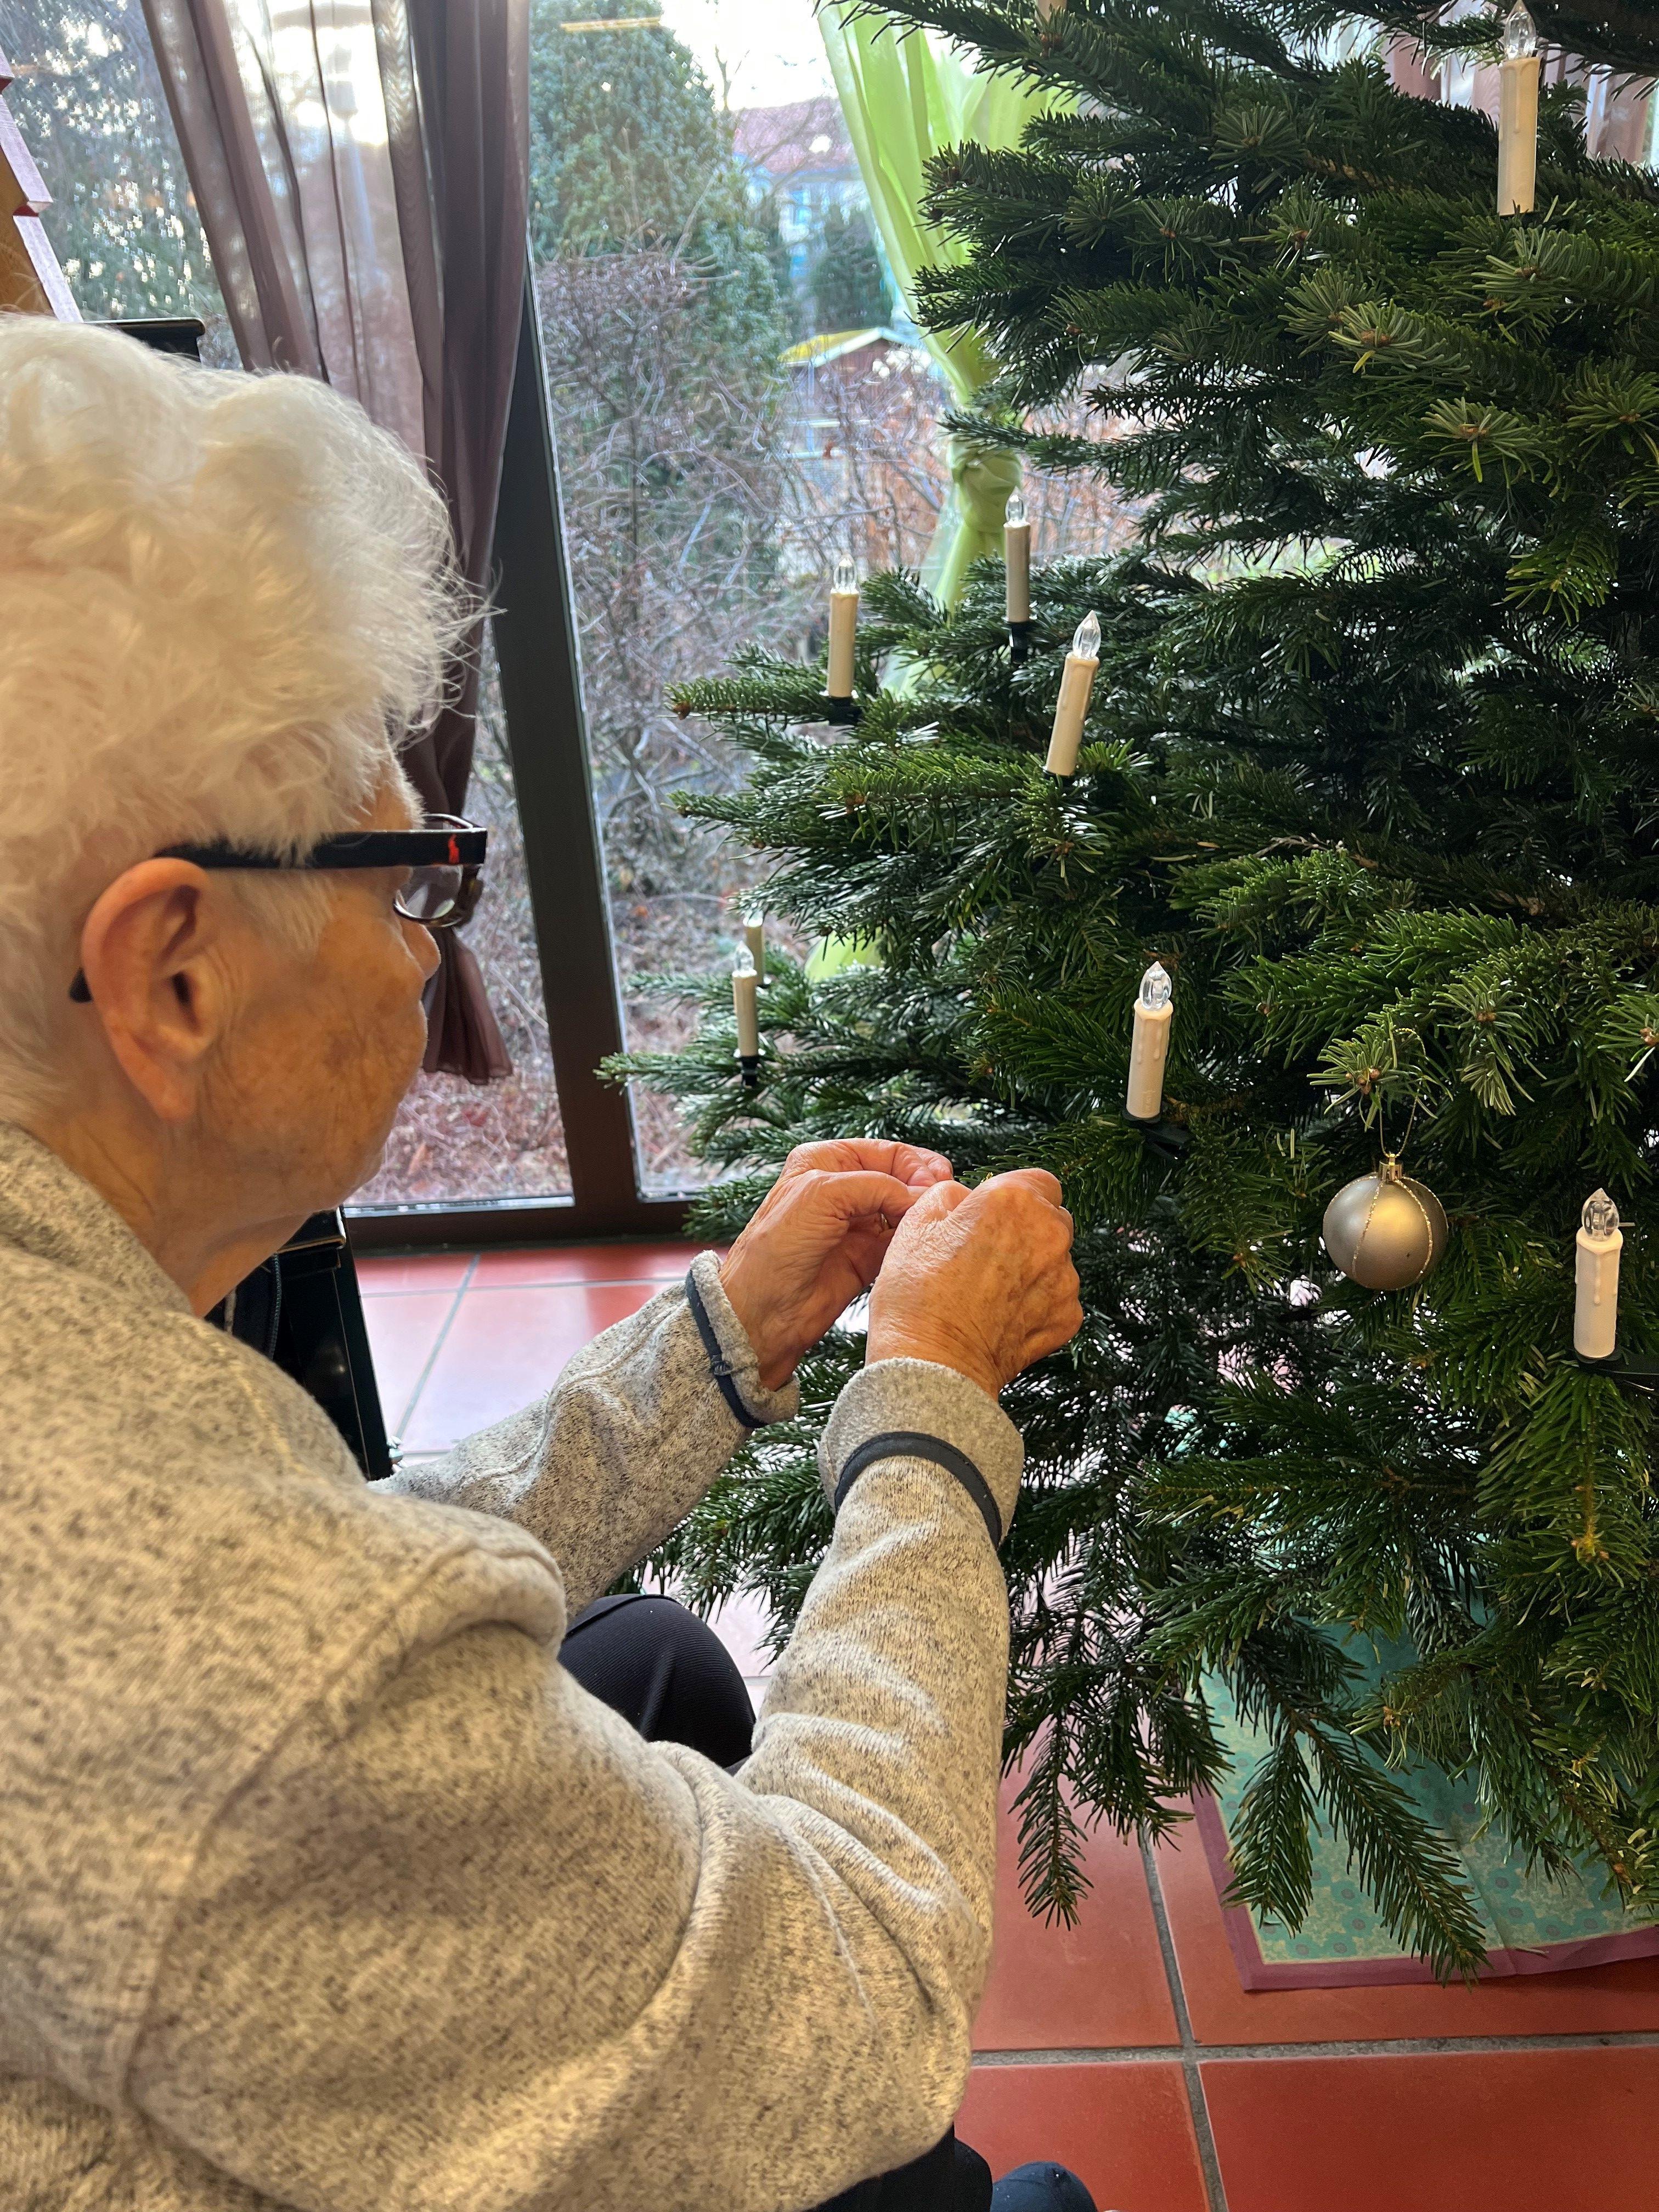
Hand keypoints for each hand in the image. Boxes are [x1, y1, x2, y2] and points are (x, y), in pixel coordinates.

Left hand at [719, 1141, 955, 1390]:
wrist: (762, 1313)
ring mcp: (857, 1225)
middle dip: (925, 1187)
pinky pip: (903, 1243)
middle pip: (902, 1178)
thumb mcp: (822, 1196)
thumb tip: (923, 1194)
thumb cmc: (776, 1248)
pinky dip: (917, 1241)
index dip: (916, 1164)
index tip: (936, 1182)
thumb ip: (876, 1185)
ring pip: (906, 1211)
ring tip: (938, 1223)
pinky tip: (925, 1244)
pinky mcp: (867, 1258)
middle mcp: (843, 1189)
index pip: (887, 1151)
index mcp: (826, 1161)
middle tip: (944, 1200)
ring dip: (924, 1215)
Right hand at [865, 1169, 1081, 1400]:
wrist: (932, 1365)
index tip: (993, 1211)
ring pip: (1055, 1259)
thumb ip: (951, 1193)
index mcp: (1015, 1200)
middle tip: (984, 1251)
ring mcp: (1064, 1279)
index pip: (1038, 1179)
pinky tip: (1001, 1313)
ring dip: (1031, 1266)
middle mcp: (1049, 1234)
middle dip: (1025, 1228)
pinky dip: (1036, 1302)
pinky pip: (1057, 1297)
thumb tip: (967, 1197)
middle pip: (1051, 1217)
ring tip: (988, 1288)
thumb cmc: (919, 1296)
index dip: (1013, 1193)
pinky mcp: (1068, 1316)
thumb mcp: (917, 1221)